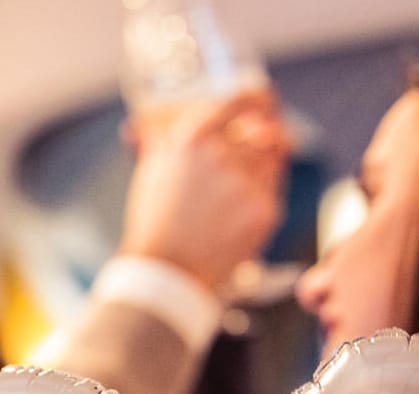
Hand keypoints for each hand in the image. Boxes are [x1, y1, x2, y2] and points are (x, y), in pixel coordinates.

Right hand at [118, 87, 291, 291]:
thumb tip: (143, 124)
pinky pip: (274, 187)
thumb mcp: (151, 171)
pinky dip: (265, 190)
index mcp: (193, 137)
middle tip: (265, 138)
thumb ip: (158, 140)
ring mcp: (247, 182)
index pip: (241, 100)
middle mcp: (223, 154)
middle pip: (263, 129)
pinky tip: (246, 203)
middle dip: (266, 135)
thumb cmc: (155, 223)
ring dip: (267, 161)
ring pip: (274, 157)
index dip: (258, 98)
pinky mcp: (264, 209)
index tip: (264, 100)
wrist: (167, 271)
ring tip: (248, 179)